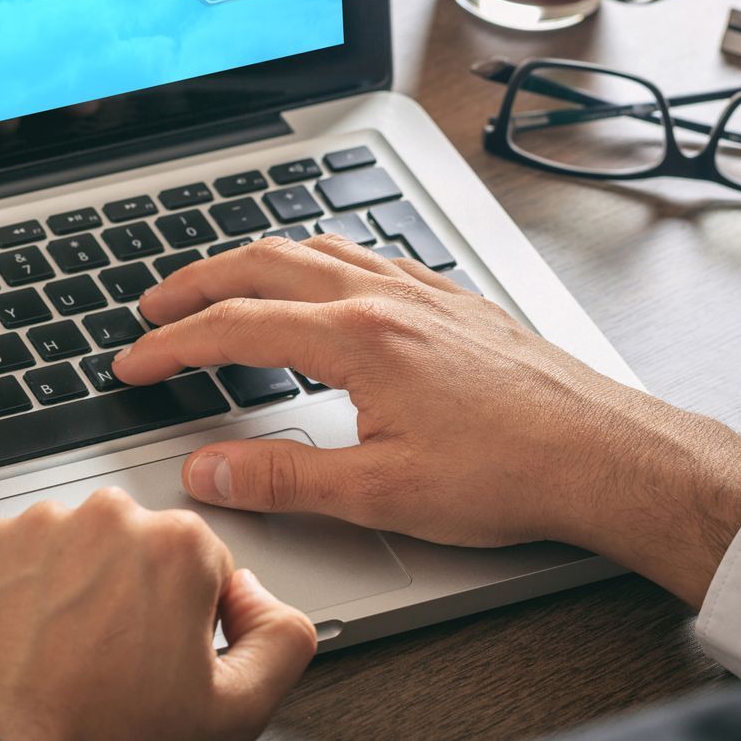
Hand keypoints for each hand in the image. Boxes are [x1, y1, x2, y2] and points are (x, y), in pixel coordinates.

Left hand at [0, 488, 315, 740]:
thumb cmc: (101, 740)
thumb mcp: (234, 713)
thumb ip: (282, 640)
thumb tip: (261, 597)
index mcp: (177, 545)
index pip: (203, 564)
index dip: (189, 618)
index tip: (162, 655)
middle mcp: (107, 517)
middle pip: (137, 547)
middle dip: (133, 593)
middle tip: (113, 661)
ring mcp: (37, 525)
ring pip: (75, 546)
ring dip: (75, 586)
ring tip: (63, 653)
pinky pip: (15, 553)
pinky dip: (19, 587)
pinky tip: (24, 637)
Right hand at [113, 236, 740, 605]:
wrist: (607, 455)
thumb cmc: (512, 474)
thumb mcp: (380, 493)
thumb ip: (282, 479)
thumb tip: (207, 473)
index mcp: (356, 338)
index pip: (234, 328)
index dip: (171, 346)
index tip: (133, 364)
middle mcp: (384, 298)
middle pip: (262, 264)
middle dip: (195, 283)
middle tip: (153, 307)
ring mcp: (421, 291)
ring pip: (314, 248)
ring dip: (252, 261)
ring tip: (220, 284)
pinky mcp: (452, 300)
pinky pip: (365, 253)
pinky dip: (317, 257)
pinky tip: (322, 278)